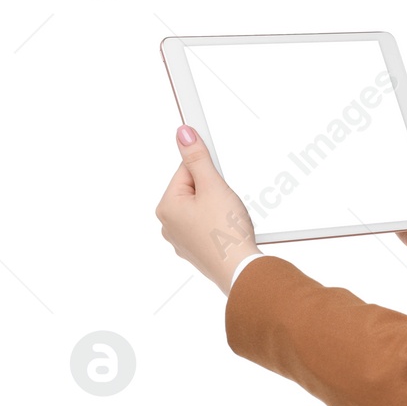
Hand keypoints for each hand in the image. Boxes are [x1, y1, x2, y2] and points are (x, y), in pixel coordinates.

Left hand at [156, 125, 259, 295]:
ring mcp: (183, 240)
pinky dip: (221, 225)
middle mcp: (169, 224)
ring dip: (220, 208)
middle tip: (228, 204)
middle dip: (215, 192)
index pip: (185, 171)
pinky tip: (230, 231)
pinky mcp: (198, 250)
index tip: (220, 179)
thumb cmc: (225, 234)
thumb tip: (184, 134)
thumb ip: (198, 159)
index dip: (209, 172)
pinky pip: (208, 227)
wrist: (240, 270)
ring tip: (231, 220)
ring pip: (203, 209)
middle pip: (195, 190)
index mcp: (167, 207)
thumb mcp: (213, 187)